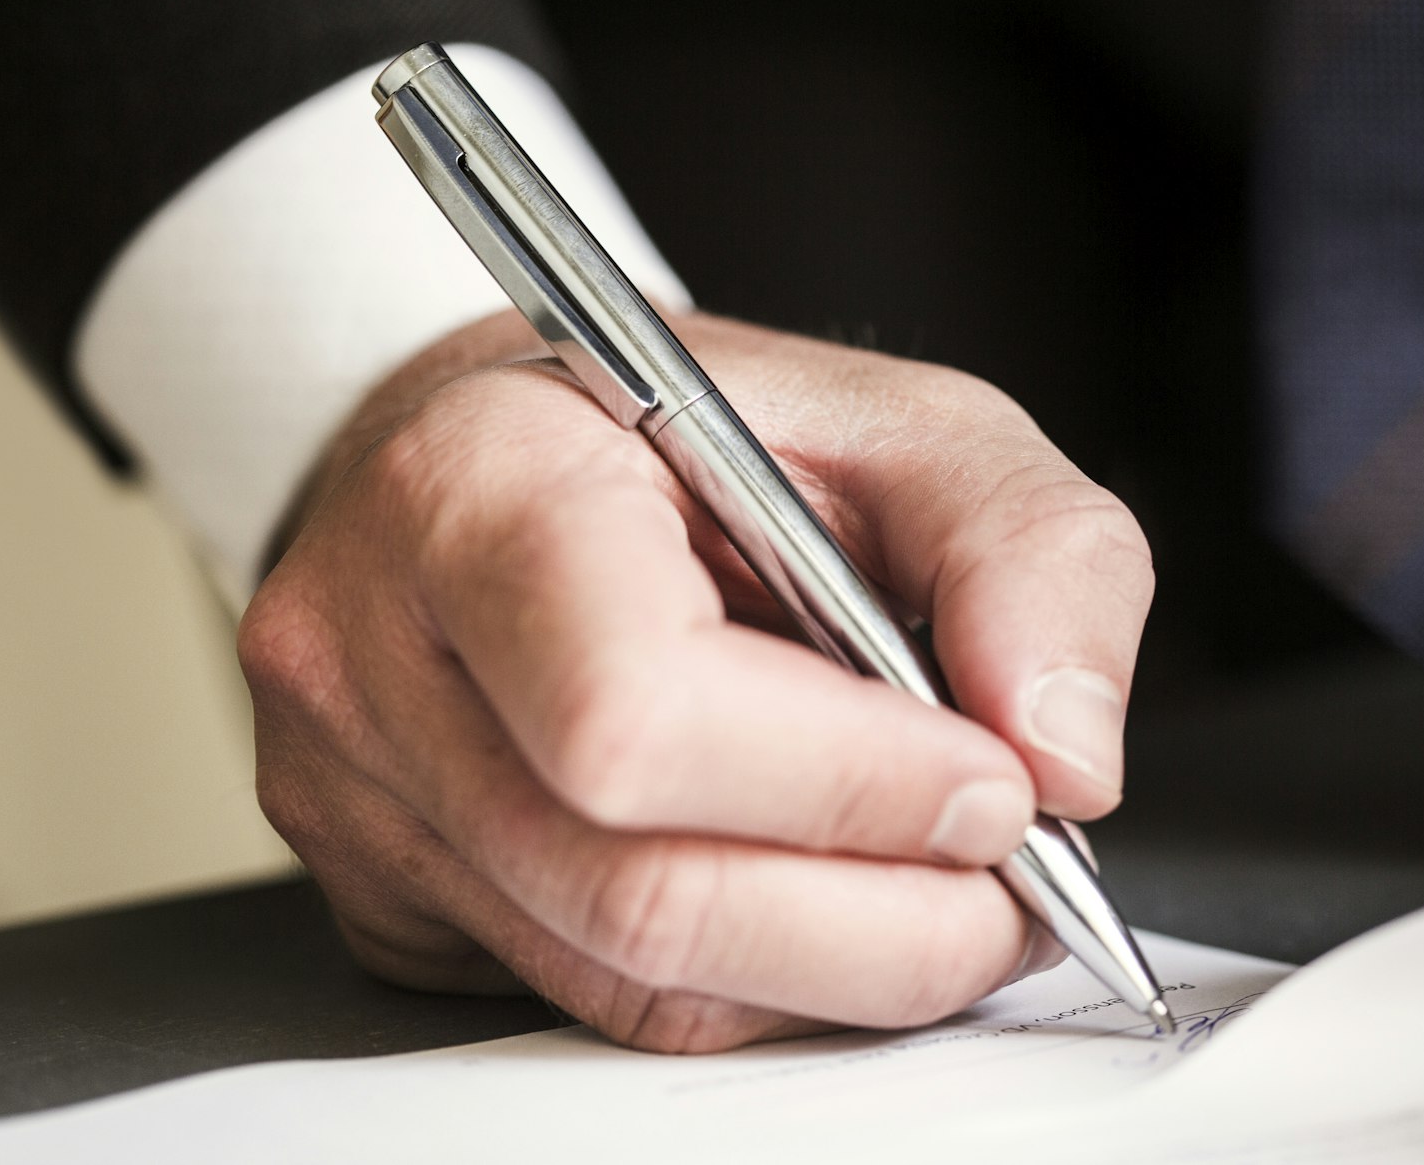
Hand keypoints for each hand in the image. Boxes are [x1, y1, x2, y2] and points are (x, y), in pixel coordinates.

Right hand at [236, 308, 1150, 1052]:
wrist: (509, 465)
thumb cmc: (692, 432)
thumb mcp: (903, 421)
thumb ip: (1028, 551)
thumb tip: (1067, 755)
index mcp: (477, 488)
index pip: (635, 709)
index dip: (848, 784)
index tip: (996, 787)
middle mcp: (375, 657)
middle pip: (635, 889)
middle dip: (880, 922)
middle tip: (1012, 883)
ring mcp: (356, 797)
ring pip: (628, 979)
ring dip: (840, 968)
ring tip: (946, 888)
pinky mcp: (388, 897)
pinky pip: (599, 1001)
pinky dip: (757, 980)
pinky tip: (823, 898)